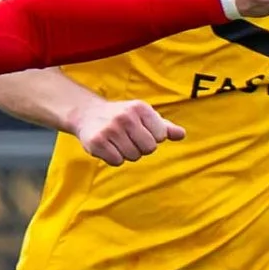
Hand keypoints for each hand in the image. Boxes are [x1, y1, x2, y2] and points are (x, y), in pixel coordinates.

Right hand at [64, 95, 183, 164]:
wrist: (87, 113)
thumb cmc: (122, 116)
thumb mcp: (143, 115)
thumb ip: (164, 126)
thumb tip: (182, 135)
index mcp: (140, 108)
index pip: (160, 136)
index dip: (152, 138)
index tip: (140, 131)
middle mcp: (125, 117)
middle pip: (149, 149)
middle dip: (141, 148)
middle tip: (129, 139)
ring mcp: (110, 129)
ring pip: (133, 156)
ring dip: (127, 154)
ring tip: (118, 142)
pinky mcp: (97, 142)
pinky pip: (116, 161)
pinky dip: (114, 158)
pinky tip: (108, 147)